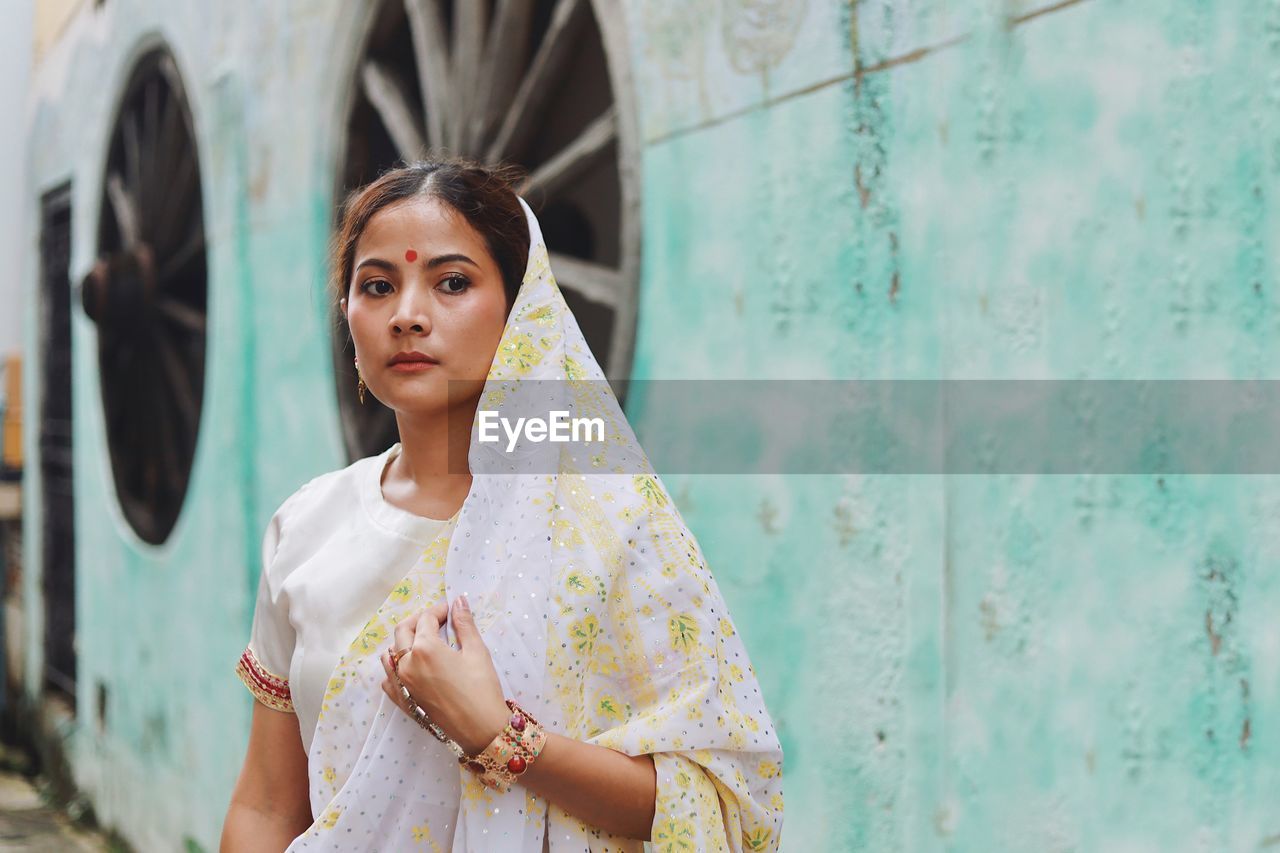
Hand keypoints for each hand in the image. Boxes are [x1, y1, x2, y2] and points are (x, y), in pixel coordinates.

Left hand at [379, 594, 510, 754]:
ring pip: (391, 654)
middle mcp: (406, 664)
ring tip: (424, 641)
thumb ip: (464, 624)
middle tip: (438, 620)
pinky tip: (412, 667)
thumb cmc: (481, 689)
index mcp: (424, 648)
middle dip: (419, 620)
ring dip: (404, 641)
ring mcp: (400, 684)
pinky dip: (396, 668)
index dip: (440, 610)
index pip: (426, 619)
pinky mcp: (402, 700)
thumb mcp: (476, 651)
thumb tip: (459, 601)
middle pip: (403, 631)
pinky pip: (388, 678)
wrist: (480, 729)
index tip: (451, 610)